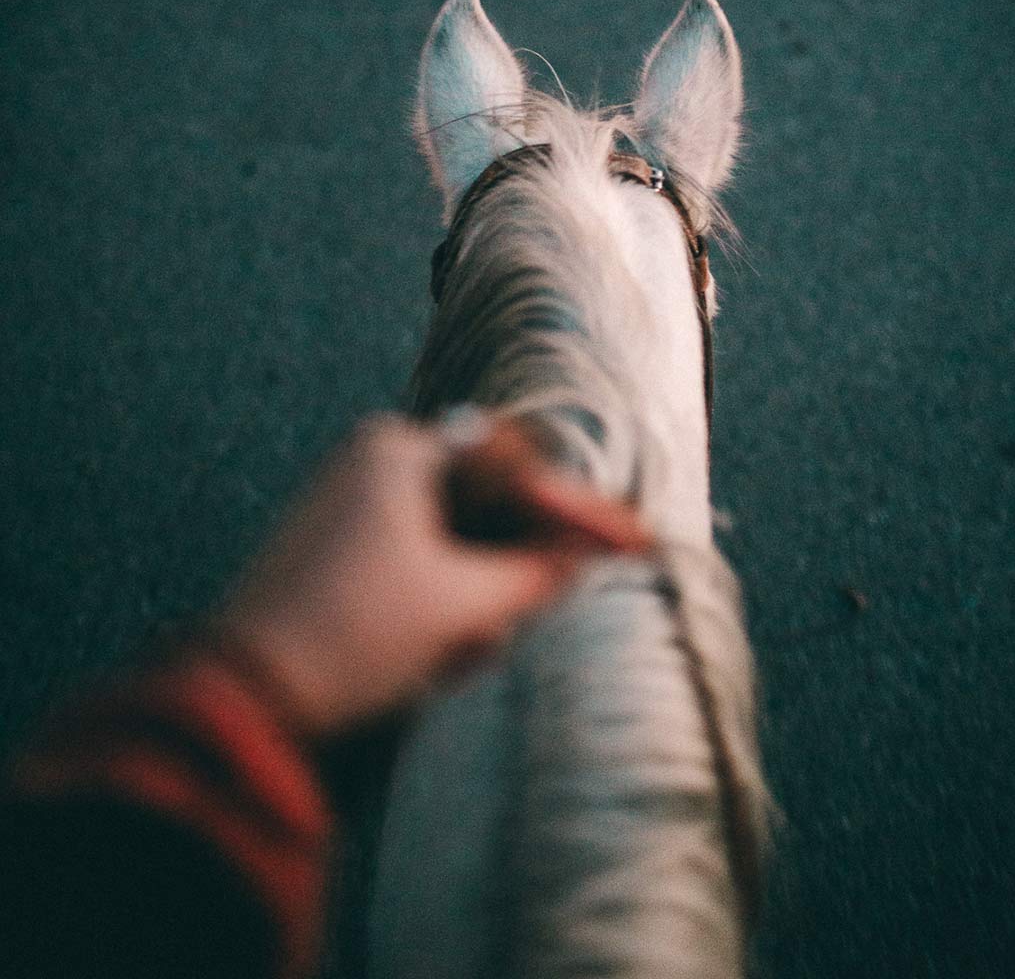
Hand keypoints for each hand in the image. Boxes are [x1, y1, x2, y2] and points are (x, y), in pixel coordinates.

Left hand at [212, 413, 648, 737]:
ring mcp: (351, 504)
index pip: (516, 469)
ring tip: (459, 655)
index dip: (579, 513)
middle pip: (485, 506)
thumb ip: (535, 573)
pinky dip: (439, 606)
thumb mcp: (459, 608)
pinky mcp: (337, 552)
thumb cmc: (350, 636)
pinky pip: (416, 565)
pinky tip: (435, 658)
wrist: (242, 698)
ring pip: (453, 543)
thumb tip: (586, 554)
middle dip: (511, 570)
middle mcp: (373, 461)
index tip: (637, 542)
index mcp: (400, 451)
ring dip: (474, 598)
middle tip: (522, 622)